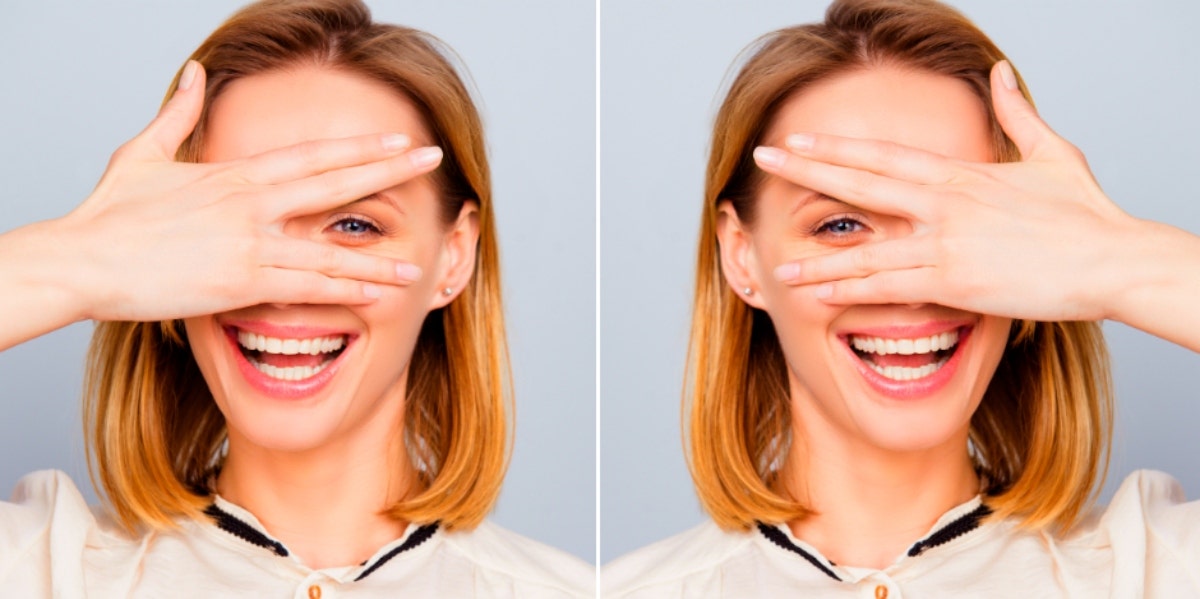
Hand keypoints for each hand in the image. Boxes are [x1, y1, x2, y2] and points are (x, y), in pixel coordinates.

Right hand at [47, 60, 441, 322]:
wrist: (82, 261)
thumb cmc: (108, 214)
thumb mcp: (143, 153)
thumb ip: (178, 114)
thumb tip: (195, 73)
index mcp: (235, 175)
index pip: (312, 155)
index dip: (358, 148)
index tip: (396, 140)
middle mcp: (251, 205)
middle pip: (334, 184)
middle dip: (387, 172)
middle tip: (430, 160)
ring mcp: (249, 244)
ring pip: (330, 250)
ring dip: (378, 257)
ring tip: (418, 263)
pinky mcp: (240, 282)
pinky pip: (306, 289)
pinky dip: (345, 292)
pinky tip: (377, 296)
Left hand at [754, 60, 1141, 322]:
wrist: (1114, 261)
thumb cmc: (1087, 214)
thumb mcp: (1053, 152)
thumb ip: (1017, 113)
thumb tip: (1000, 73)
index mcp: (961, 174)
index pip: (882, 156)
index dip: (836, 147)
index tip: (798, 139)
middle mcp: (945, 204)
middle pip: (861, 184)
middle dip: (808, 172)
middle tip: (765, 159)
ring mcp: (947, 243)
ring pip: (866, 249)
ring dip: (817, 258)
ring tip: (777, 262)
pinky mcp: (956, 282)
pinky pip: (889, 288)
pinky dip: (851, 292)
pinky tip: (818, 297)